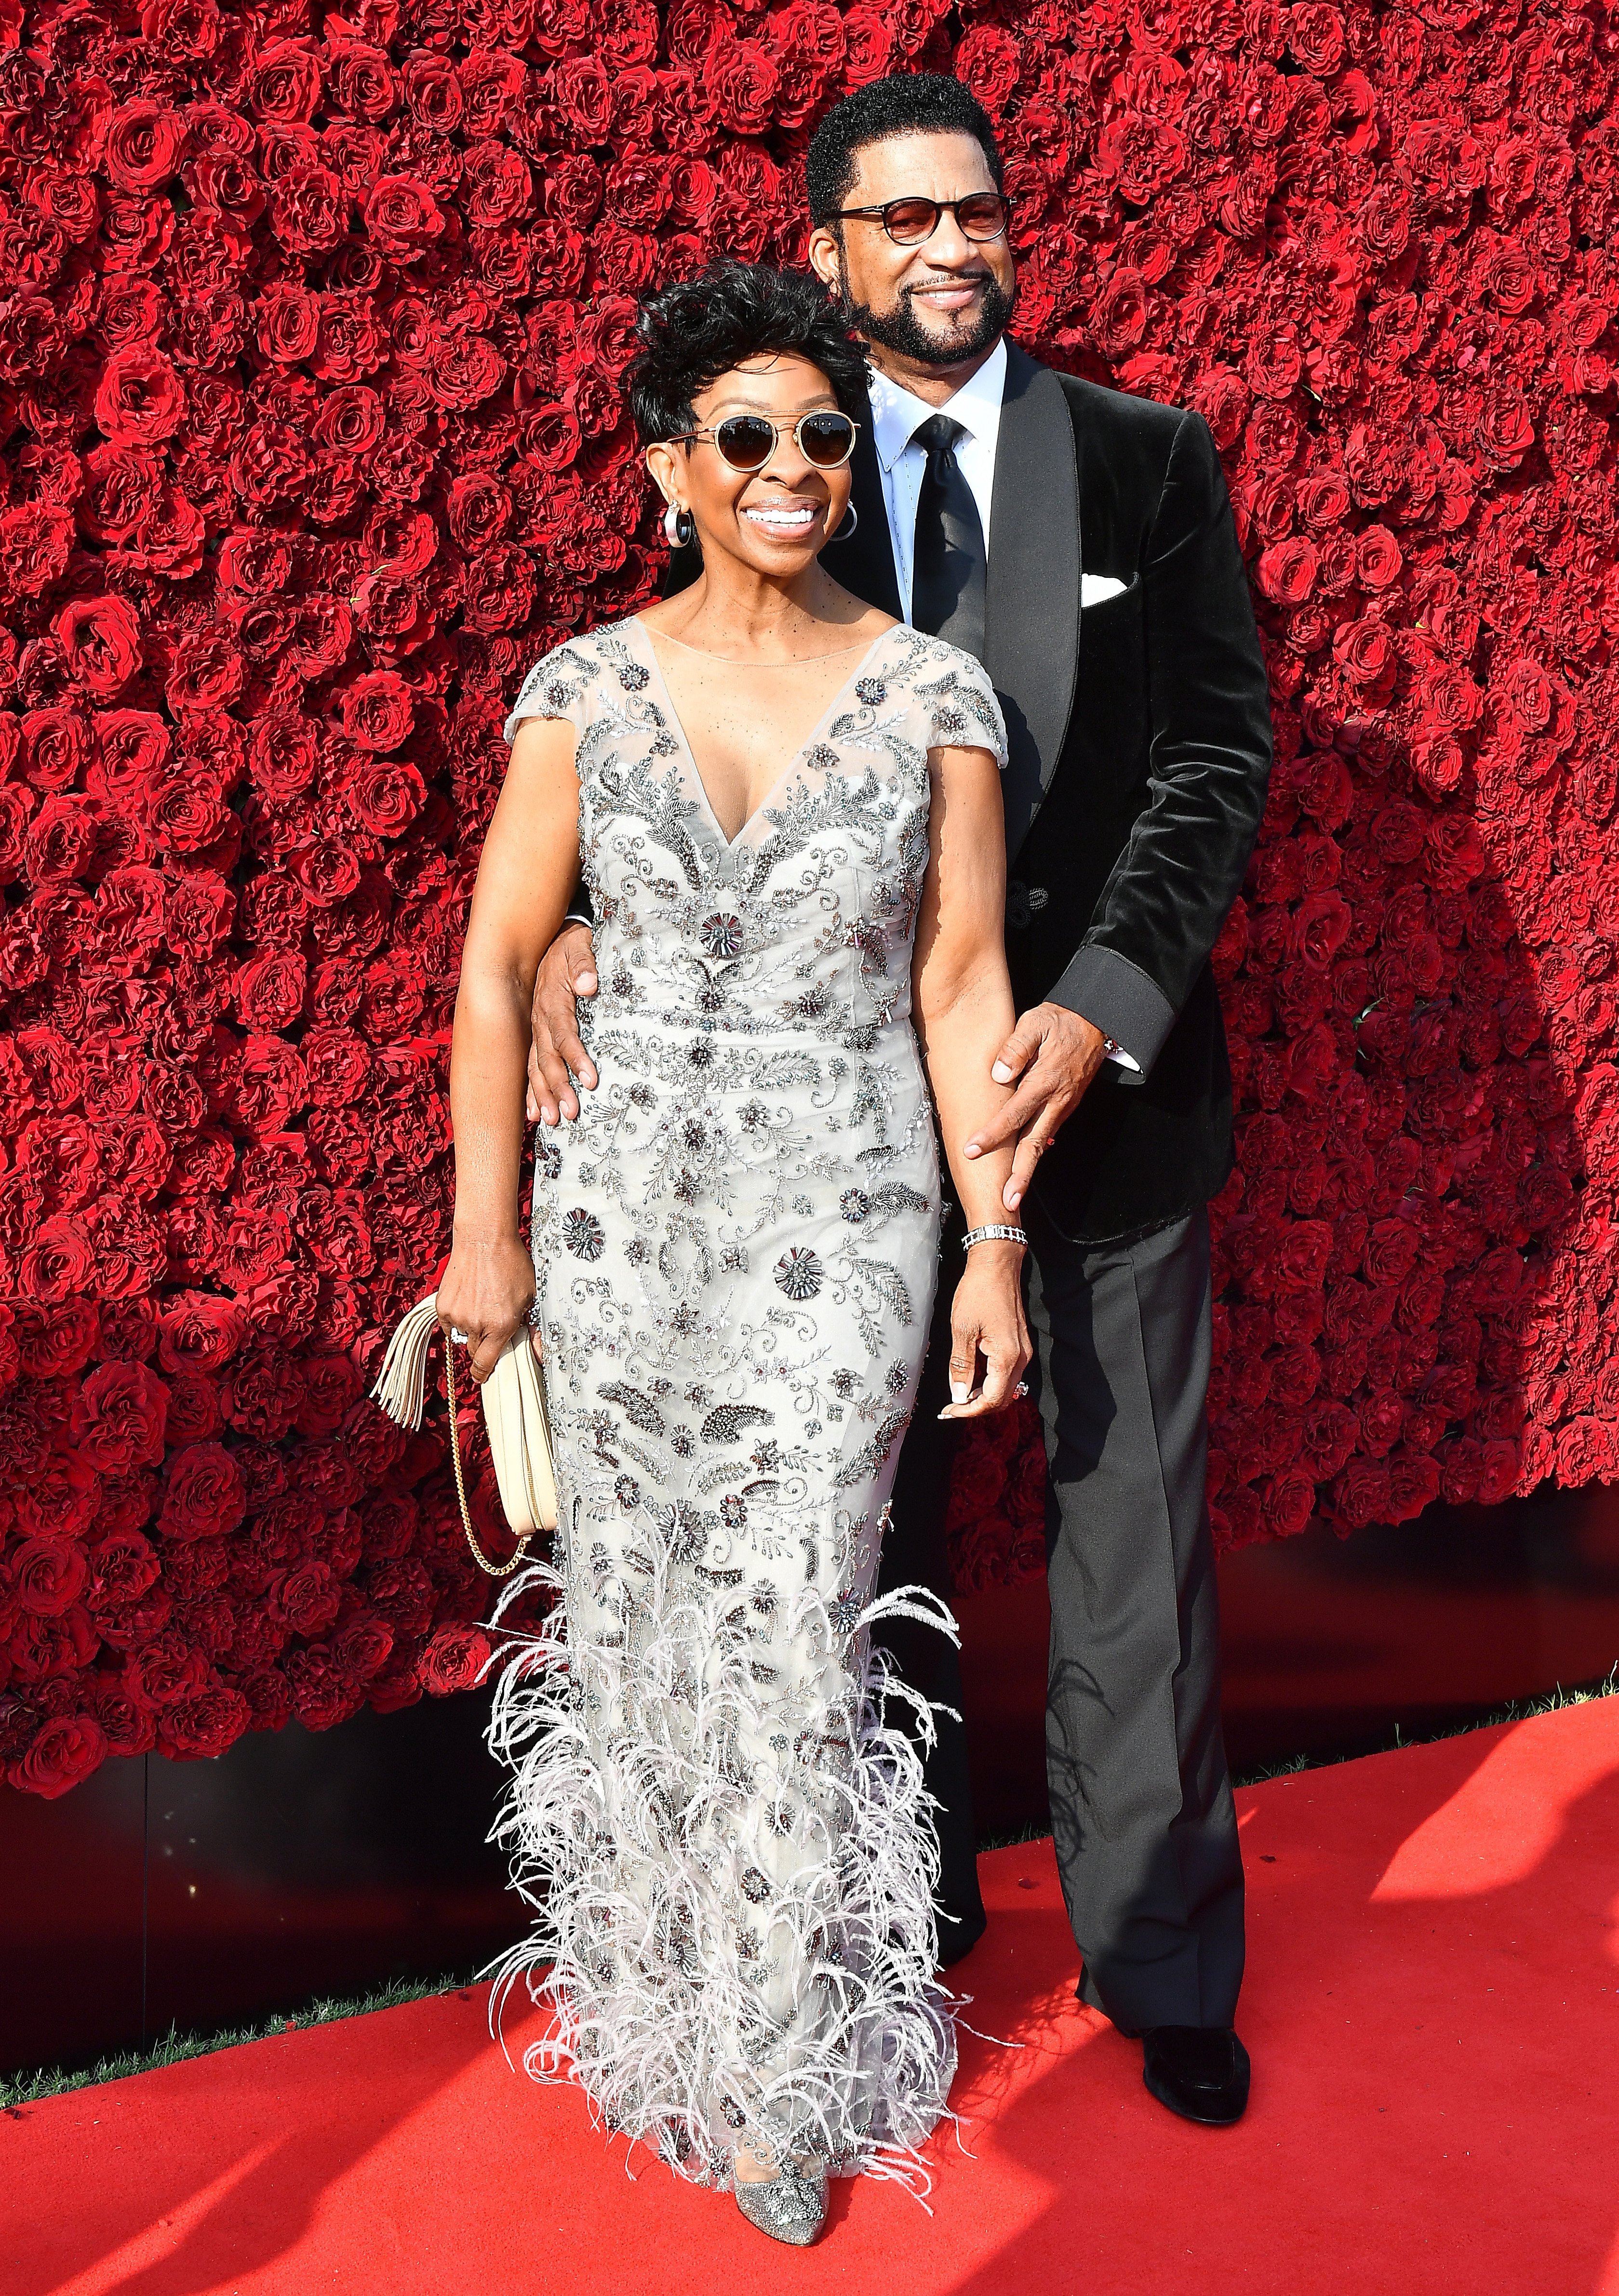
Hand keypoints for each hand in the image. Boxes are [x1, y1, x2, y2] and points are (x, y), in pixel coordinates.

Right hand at [435, 1232, 539, 1385]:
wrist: (484, 1239)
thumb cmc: (511, 1263)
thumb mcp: (530, 1296)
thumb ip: (530, 1326)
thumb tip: (537, 1351)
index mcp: (500, 1326)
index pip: (486, 1363)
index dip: (484, 1373)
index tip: (483, 1376)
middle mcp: (476, 1324)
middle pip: (474, 1351)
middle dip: (482, 1344)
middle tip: (490, 1326)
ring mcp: (456, 1315)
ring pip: (461, 1336)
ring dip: (469, 1328)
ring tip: (480, 1305)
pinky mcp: (442, 1305)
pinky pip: (448, 1323)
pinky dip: (456, 1317)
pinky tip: (468, 1299)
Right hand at [526, 921, 598, 1124]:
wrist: (548, 939)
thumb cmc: (569, 945)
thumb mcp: (578, 946)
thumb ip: (584, 964)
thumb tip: (589, 984)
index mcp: (552, 1001)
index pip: (565, 1035)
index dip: (576, 1058)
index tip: (591, 1080)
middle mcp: (540, 1019)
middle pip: (547, 1059)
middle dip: (557, 1088)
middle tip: (569, 1114)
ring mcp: (534, 1028)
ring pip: (535, 1066)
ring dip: (542, 1095)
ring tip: (551, 1121)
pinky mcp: (535, 1034)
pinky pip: (529, 1065)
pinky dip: (530, 1090)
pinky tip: (533, 1113)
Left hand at [939, 1243, 1031, 1419]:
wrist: (997, 1265)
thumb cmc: (979, 1291)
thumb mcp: (962, 1329)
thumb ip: (961, 1365)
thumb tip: (958, 1395)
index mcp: (1007, 1357)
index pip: (991, 1399)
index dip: (969, 1411)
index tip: (949, 1412)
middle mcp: (1020, 1358)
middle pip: (1001, 1398)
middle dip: (976, 1407)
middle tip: (951, 1407)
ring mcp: (1022, 1351)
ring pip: (1004, 1387)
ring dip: (981, 1395)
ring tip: (956, 1393)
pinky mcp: (1018, 1345)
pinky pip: (1005, 1373)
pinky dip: (988, 1381)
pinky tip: (970, 1376)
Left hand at [965, 1003, 1110, 1213]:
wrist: (1095, 1023)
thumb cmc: (1059, 1021)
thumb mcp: (1034, 1023)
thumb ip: (1016, 1047)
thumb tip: (999, 1073)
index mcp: (1044, 1081)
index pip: (1013, 1113)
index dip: (992, 1134)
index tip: (972, 1150)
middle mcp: (1056, 1101)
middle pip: (1034, 1143)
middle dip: (1020, 1175)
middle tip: (1007, 1202)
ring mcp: (1063, 1107)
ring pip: (1042, 1143)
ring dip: (1027, 1171)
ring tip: (1013, 1197)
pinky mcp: (1064, 1107)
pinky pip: (1047, 1134)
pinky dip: (1034, 1154)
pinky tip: (1022, 1171)